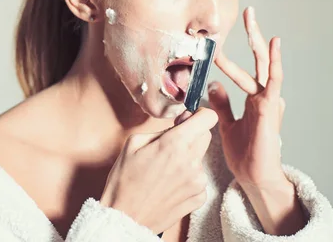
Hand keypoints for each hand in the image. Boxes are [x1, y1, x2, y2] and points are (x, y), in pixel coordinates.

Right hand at [100, 107, 217, 233]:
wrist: (124, 217)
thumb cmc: (124, 181)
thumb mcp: (134, 143)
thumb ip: (161, 129)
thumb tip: (180, 124)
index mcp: (175, 144)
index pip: (208, 118)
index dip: (199, 115)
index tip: (189, 119)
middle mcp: (191, 161)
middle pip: (206, 136)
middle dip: (192, 135)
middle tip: (172, 144)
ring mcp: (197, 181)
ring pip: (200, 158)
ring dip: (188, 159)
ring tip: (165, 170)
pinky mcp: (199, 197)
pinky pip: (199, 179)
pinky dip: (188, 178)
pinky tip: (169, 185)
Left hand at [208, 6, 286, 189]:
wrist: (254, 176)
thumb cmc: (244, 154)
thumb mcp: (226, 124)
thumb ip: (222, 104)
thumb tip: (213, 83)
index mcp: (255, 100)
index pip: (243, 71)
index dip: (229, 57)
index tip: (214, 44)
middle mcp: (264, 96)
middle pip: (258, 60)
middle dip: (253, 35)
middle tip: (248, 12)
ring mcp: (269, 100)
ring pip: (265, 64)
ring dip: (258, 41)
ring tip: (252, 19)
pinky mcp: (270, 106)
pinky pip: (273, 79)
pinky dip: (274, 60)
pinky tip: (273, 43)